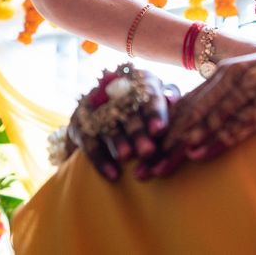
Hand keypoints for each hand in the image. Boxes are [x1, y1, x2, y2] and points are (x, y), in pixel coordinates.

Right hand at [66, 66, 178, 180]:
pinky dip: (101, 161)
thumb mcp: (154, 100)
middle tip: (147, 150)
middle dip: (138, 132)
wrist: (100, 108)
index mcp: (138, 82)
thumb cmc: (142, 107)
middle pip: (128, 113)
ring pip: (109, 126)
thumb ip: (166, 104)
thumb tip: (175, 101)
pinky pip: (90, 144)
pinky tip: (113, 174)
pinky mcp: (80, 125)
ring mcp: (94, 108)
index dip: (154, 114)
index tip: (159, 131)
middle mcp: (114, 92)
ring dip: (119, 142)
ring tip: (127, 157)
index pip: (148, 97)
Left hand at [138, 41, 255, 177]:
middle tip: (143, 166)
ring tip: (162, 164)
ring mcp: (255, 85)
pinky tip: (200, 153)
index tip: (145, 151)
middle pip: (193, 112)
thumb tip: (206, 117)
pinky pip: (240, 123)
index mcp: (230, 72)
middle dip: (166, 140)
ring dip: (184, 143)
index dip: (165, 127)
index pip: (188, 102)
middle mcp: (237, 75)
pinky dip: (217, 139)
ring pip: (211, 118)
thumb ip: (233, 93)